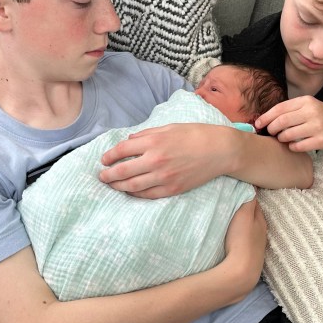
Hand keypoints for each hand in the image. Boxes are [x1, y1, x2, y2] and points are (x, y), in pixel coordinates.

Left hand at [99, 123, 232, 197]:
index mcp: (154, 141)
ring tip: (111, 185)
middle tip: (102, 176)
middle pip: (123, 171)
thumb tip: (129, 140)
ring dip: (118, 186)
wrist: (220, 150)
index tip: (104, 159)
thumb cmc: (195, 134)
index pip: (122, 150)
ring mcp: (164, 177)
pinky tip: (130, 191)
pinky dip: (135, 194)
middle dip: (108, 175)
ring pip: (132, 186)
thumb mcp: (169, 128)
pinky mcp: (172, 189)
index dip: (109, 156)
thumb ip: (146, 134)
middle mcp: (156, 160)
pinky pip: (148, 194)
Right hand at [222, 198, 266, 296]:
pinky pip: (247, 242)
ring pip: (251, 230)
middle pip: (254, 216)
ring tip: (233, 219)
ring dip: (245, 224)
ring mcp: (258, 246)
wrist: (241, 271)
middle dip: (247, 209)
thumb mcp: (244, 214)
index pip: (255, 202)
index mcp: (261, 220)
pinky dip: (242, 236)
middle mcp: (262, 232)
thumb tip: (253, 185)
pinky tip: (235, 238)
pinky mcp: (252, 258)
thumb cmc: (241, 240)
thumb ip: (248, 199)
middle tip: (234, 202)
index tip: (238, 189)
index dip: (247, 195)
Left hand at [256, 96, 322, 153]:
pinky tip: (293, 145)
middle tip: (270, 132)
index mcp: (307, 101)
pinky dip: (292, 147)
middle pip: (281, 122)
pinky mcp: (321, 140)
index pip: (280, 108)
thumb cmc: (322, 117)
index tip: (258, 123)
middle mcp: (312, 112)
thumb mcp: (310, 106)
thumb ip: (291, 109)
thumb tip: (266, 118)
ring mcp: (317, 126)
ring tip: (282, 138)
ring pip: (288, 135)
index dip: (266, 117)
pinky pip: (297, 146)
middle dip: (271, 128)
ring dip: (281, 138)